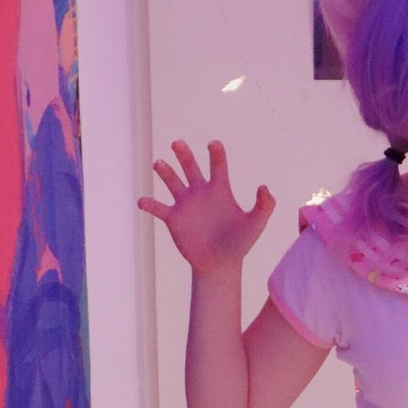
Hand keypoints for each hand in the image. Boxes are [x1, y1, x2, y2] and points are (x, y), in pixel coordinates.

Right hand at [138, 140, 274, 275]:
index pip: (218, 165)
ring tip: (159, 163)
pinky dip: (149, 204)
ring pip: (172, 181)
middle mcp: (200, 191)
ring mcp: (185, 204)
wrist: (220, 264)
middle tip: (177, 143)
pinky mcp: (173, 219)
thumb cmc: (240, 243)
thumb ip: (264, 206)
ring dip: (165, 172)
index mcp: (220, 189)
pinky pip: (158, 208)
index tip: (213, 144)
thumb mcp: (256, 224)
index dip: (216, 153)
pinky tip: (142, 201)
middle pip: (190, 166)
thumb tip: (265, 187)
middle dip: (183, 154)